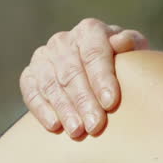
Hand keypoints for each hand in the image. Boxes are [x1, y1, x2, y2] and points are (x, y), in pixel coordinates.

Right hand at [20, 18, 148, 137]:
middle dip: (84, 100)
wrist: (98, 72)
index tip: (111, 103)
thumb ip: (131, 44)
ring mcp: (43, 57)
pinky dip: (41, 109)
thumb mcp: (133, 51)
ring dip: (64, 109)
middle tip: (95, 125)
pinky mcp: (29, 75)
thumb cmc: (122, 63)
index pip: (94, 53)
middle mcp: (63, 41)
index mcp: (90, 30)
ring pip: (51, 83)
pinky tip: (54, 126)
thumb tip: (121, 42)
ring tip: (77, 131)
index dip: (102, 78)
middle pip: (72, 72)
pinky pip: (31, 91)